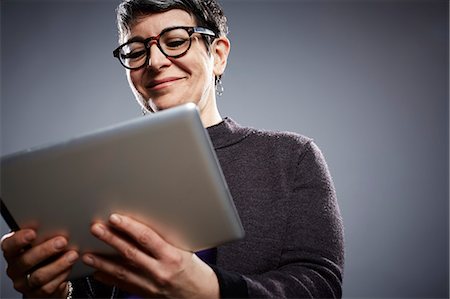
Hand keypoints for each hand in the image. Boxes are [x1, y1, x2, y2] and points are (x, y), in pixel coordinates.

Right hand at [1, 229, 78, 297]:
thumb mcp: (42, 242)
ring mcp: (25, 282)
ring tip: (73, 255)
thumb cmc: (46, 254)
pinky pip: (48, 287)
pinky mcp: (36, 293)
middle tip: (62, 241)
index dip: (19, 239)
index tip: (33, 232)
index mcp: (14, 252)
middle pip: (25, 261)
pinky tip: (69, 268)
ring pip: (39, 276)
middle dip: (45, 250)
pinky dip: (61, 276)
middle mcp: (16, 268)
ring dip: (58, 264)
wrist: (50, 277)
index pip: (9, 245)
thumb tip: (60, 221)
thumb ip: (45, 234)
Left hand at [83, 214, 218, 297]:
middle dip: (110, 239)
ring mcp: (151, 284)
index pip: (146, 238)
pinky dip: (108, 278)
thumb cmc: (194, 269)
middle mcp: (160, 271)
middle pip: (130, 253)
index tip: (115, 218)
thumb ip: (165, 238)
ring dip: (102, 261)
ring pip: (122, 271)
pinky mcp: (145, 293)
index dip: (128, 227)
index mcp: (172, 256)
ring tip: (87, 253)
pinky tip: (97, 272)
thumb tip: (143, 224)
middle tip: (96, 228)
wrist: (200, 294)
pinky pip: (123, 285)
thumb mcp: (185, 249)